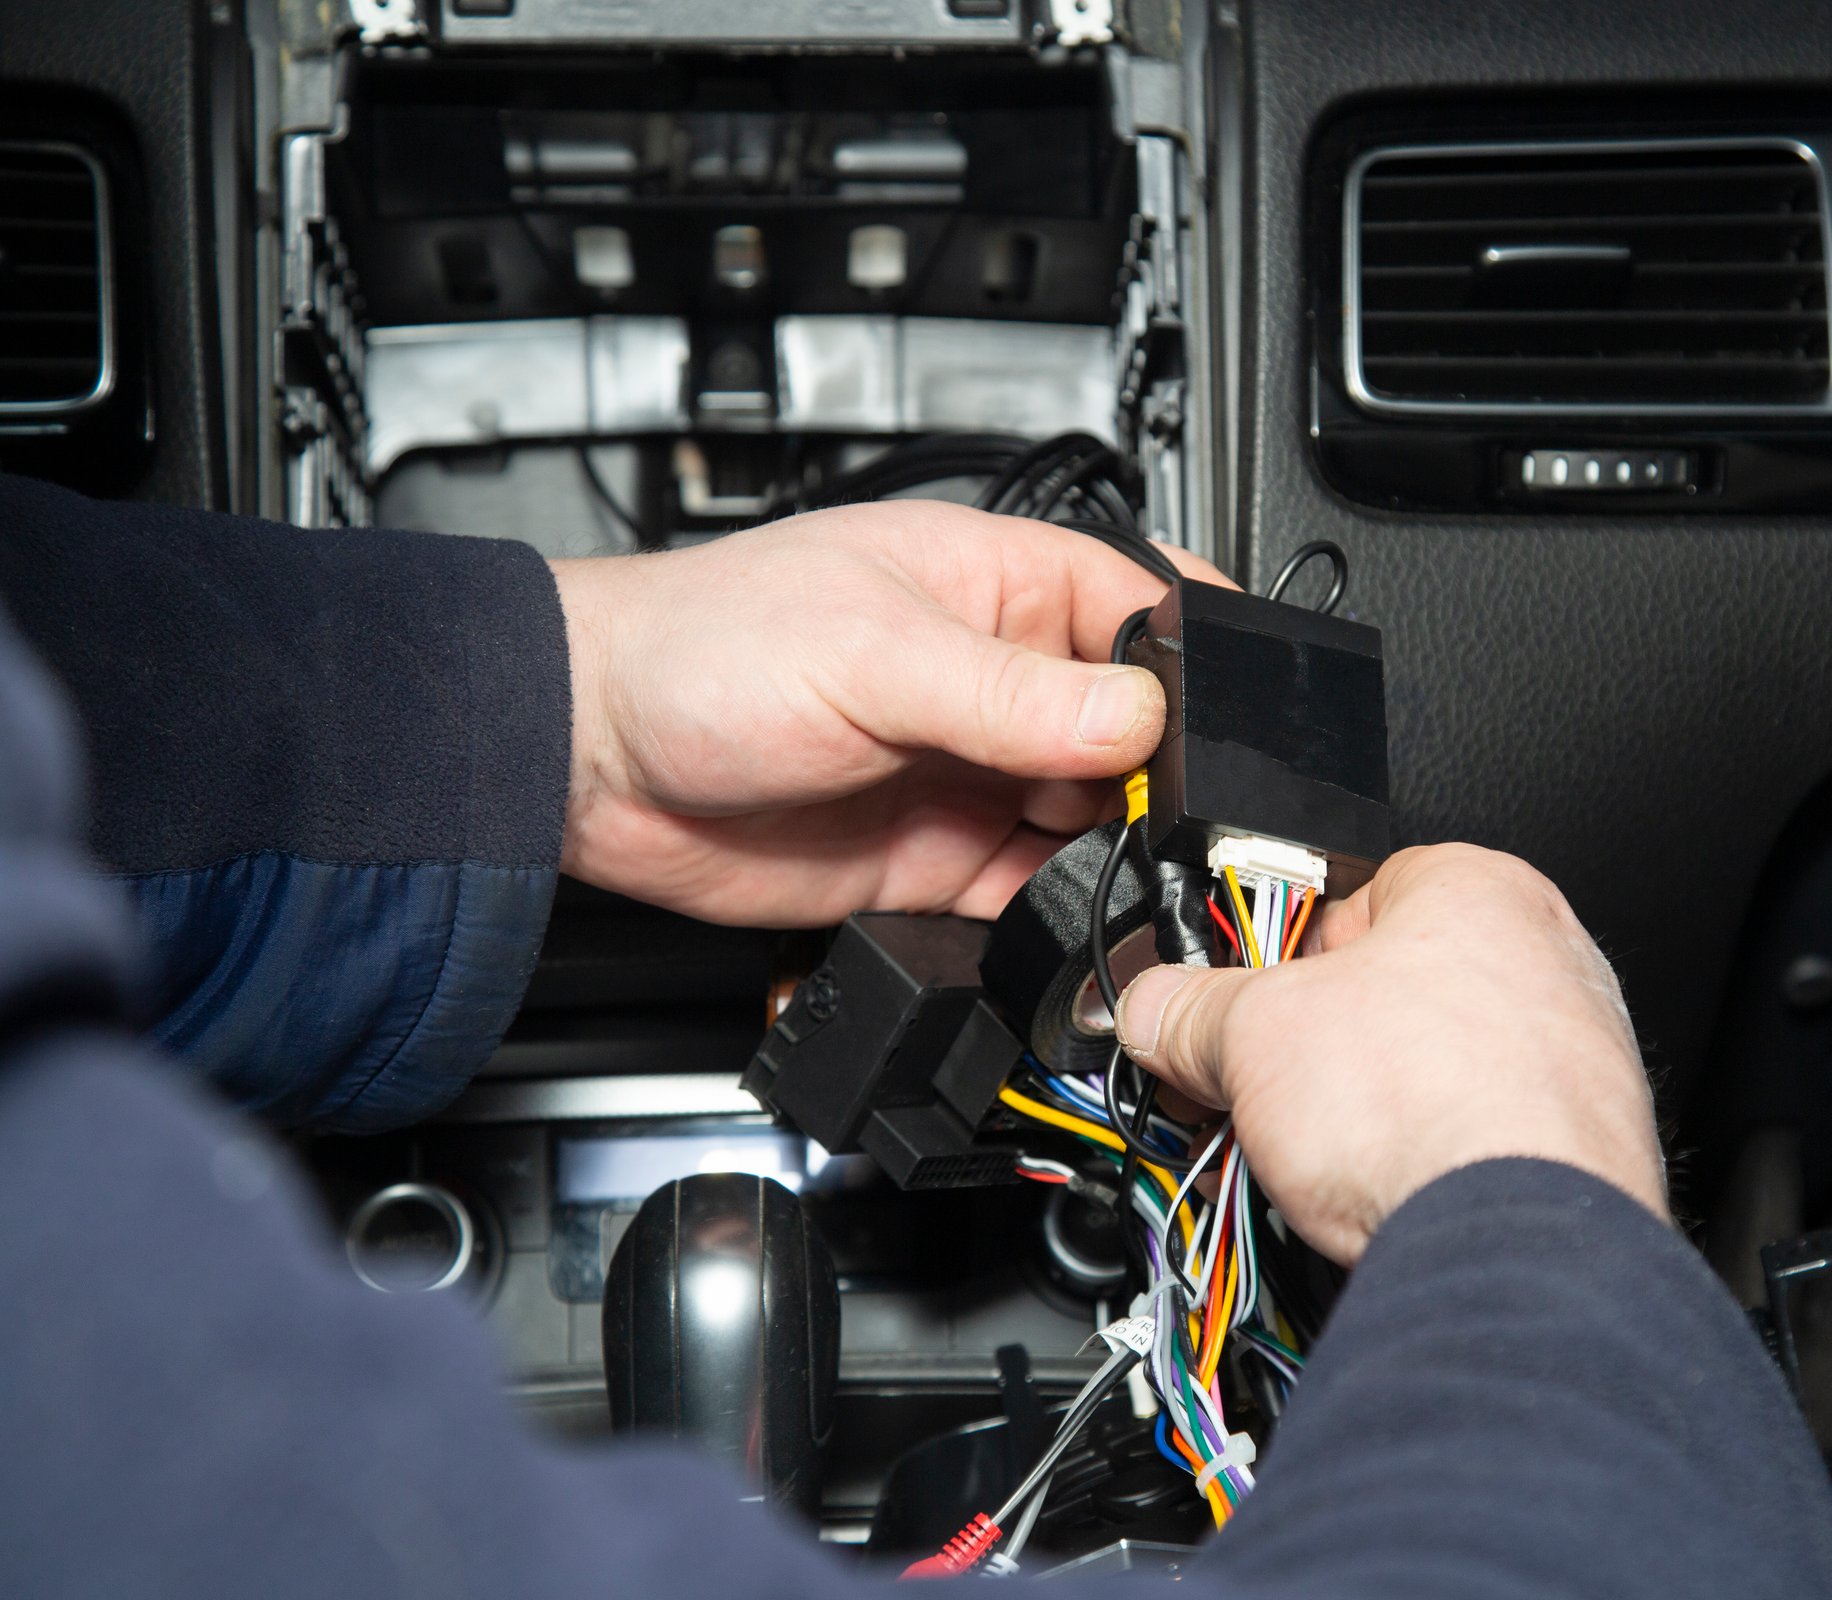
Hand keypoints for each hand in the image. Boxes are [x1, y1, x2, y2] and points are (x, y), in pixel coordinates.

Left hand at [548, 501, 1216, 924]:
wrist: (587, 764)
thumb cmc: (698, 649)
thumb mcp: (869, 654)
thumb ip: (1010, 693)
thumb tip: (1139, 716)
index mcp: (999, 586)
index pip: (1144, 606)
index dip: (1200, 662)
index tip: (1237, 725)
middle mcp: (1001, 680)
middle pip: (1139, 730)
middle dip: (1171, 776)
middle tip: (1183, 821)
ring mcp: (974, 771)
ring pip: (1097, 818)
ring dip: (1124, 849)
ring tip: (1132, 872)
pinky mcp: (942, 857)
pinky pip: (1034, 892)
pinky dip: (1064, 915)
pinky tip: (1075, 921)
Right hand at [1112, 844, 1664, 1263]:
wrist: (1513, 1248)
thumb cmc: (1430, 1109)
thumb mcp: (1254, 1034)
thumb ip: (1191, 1009)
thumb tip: (1157, 1008)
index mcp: (1477, 888)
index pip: (1350, 895)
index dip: (1275, 955)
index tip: (1231, 1006)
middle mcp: (1548, 958)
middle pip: (1392, 987)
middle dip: (1316, 1045)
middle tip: (1259, 1088)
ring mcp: (1580, 1058)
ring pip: (1435, 1069)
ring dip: (1368, 1110)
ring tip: (1316, 1155)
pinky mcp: (1584, 1150)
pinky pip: (1477, 1137)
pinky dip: (1425, 1162)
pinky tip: (1381, 1194)